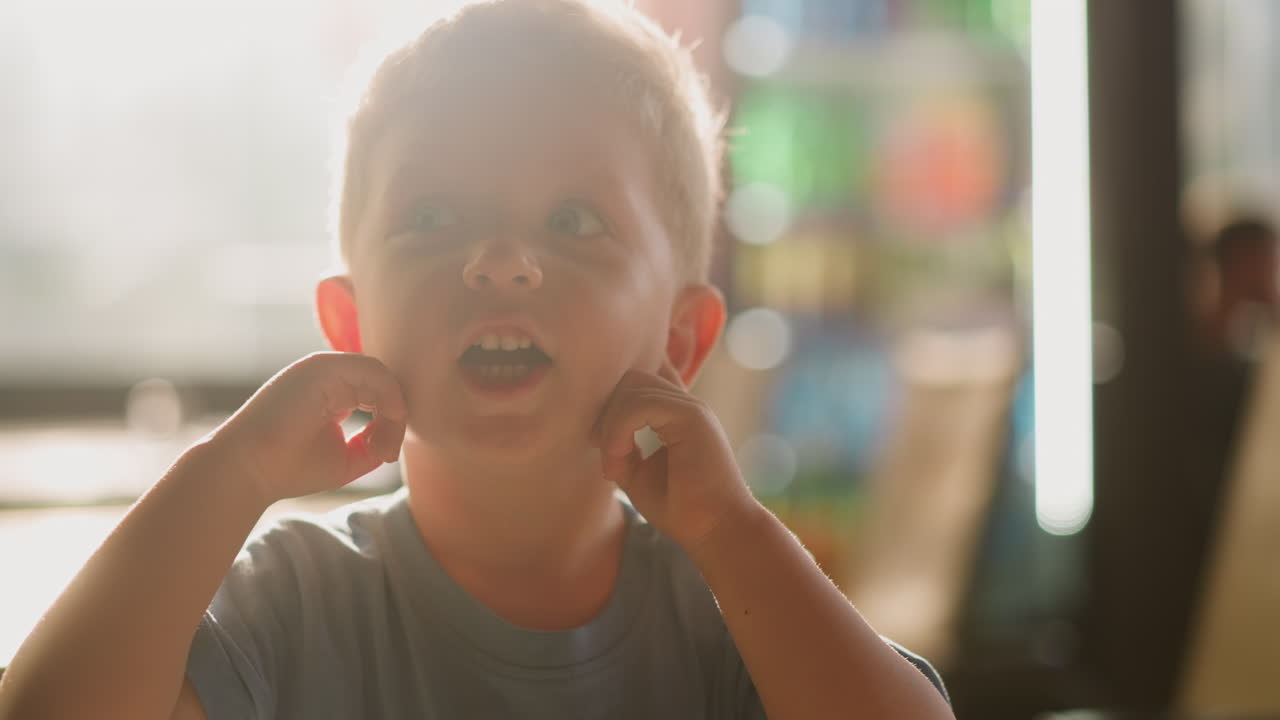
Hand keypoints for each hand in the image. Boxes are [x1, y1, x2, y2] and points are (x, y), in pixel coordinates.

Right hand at [210, 352, 406, 504]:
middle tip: (386, 454)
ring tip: (382, 449)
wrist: (248, 472)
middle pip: (383, 383)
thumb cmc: (289, 468)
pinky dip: (388, 400)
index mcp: (331, 389)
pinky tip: (381, 430)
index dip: (392, 419)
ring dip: (393, 412)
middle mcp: (327, 373)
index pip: (377, 391)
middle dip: (396, 418)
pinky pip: (373, 372)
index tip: (385, 455)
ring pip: (381, 375)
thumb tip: (395, 434)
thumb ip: (373, 442)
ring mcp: (323, 367)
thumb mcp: (346, 458)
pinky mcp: (321, 368)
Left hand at [593, 359, 758, 551]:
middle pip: (631, 380)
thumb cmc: (681, 508)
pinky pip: (641, 405)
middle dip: (607, 412)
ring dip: (611, 426)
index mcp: (676, 415)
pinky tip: (619, 459)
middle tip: (607, 456)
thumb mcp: (637, 473)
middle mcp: (685, 404)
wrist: (716, 531)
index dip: (611, 408)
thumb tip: (596, 430)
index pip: (637, 384)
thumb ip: (619, 447)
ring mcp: (691, 407)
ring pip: (633, 388)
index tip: (601, 446)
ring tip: (615, 465)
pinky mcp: (693, 417)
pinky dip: (620, 429)